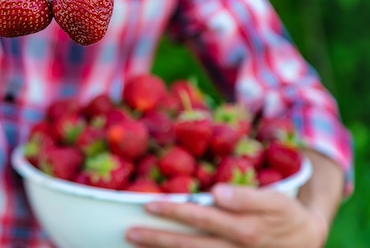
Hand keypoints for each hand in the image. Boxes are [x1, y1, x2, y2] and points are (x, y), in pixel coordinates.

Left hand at [125, 184, 327, 247]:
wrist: (305, 241)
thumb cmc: (285, 214)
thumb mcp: (276, 200)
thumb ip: (247, 197)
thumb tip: (216, 192)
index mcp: (243, 230)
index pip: (201, 218)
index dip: (174, 211)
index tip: (148, 204)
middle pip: (190, 246)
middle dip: (157, 239)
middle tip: (129, 231)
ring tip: (136, 244)